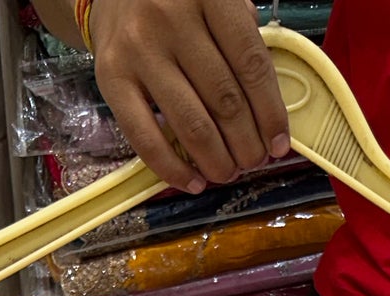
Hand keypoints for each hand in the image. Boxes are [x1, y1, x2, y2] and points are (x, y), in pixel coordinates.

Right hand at [89, 0, 289, 194]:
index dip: (270, 112)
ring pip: (190, 124)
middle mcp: (172, 19)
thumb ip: (240, 35)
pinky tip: (192, 182)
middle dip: (246, 143)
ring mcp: (139, 49)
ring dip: (216, 160)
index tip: (279, 142)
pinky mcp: (110, 77)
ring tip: (228, 173)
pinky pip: (145, 137)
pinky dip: (172, 168)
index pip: (250, 64)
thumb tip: (265, 105)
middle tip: (254, 162)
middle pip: (224, 99)